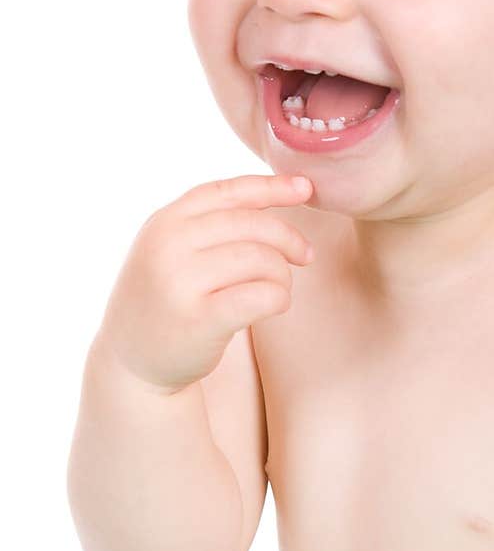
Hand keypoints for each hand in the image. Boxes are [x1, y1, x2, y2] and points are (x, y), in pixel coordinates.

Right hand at [94, 173, 314, 393]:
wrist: (131, 364)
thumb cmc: (167, 301)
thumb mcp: (171, 250)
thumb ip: (210, 222)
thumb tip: (283, 189)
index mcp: (165, 221)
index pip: (228, 192)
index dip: (272, 186)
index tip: (306, 188)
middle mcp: (168, 245)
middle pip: (253, 225)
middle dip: (289, 239)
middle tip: (304, 256)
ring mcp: (180, 282)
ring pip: (263, 259)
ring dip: (283, 275)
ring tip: (278, 288)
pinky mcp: (199, 319)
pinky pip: (262, 296)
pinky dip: (279, 298)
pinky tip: (275, 305)